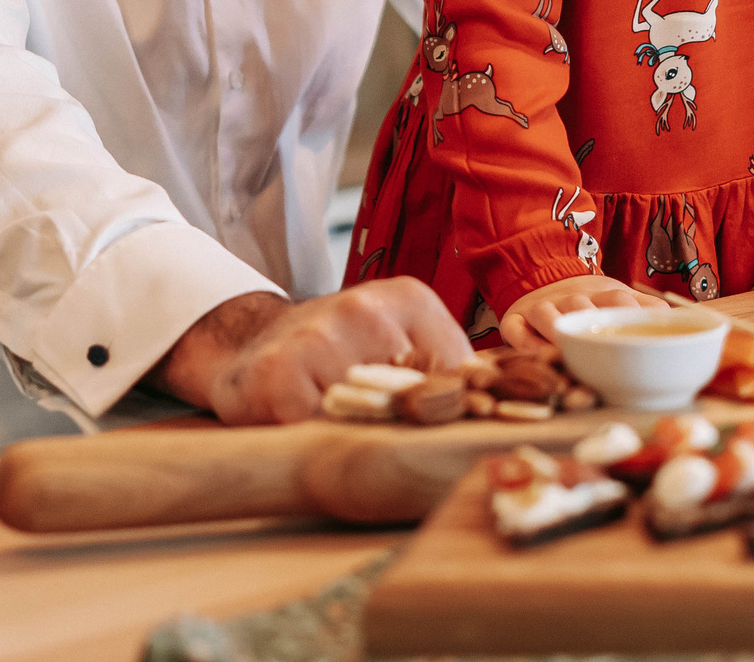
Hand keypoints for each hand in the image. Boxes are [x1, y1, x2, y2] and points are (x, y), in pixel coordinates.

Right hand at [151, 280, 472, 424]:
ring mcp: (320, 339)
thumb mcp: (399, 342)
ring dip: (369, 442)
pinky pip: (322, 435)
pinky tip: (310, 433)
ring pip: (374, 423)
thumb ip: (447, 371)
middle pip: (422, 402)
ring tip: (350, 435)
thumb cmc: (334, 356)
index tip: (464, 440)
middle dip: (421, 435)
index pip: (464, 374)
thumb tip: (506, 412)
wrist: (247, 346)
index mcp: (409, 300)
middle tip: (409, 453)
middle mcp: (365, 310)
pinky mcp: (279, 375)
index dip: (466, 416)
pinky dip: (322, 446)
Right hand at [499, 274, 670, 350]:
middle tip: (599, 352)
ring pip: (544, 312)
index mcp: (603, 294)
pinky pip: (515, 328)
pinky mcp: (516, 317)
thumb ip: (652, 312)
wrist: (543, 275)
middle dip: (588, 324)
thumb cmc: (595, 305)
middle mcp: (572, 298)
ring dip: (555, 330)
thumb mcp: (623, 301)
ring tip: (563, 353)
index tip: (643, 341)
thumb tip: (697, 322)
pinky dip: (523, 341)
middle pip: (580, 304)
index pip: (619, 300)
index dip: (630, 315)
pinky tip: (537, 356)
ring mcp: (541, 306)